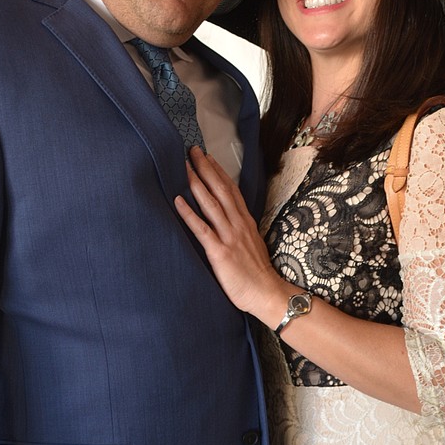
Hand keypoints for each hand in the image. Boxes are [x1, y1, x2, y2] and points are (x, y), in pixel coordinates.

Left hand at [175, 148, 286, 320]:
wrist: (266, 293)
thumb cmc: (257, 273)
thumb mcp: (252, 244)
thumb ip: (239, 231)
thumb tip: (228, 222)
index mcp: (245, 222)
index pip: (231, 190)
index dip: (218, 172)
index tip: (207, 157)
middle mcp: (237, 224)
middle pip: (220, 190)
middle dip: (205, 169)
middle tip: (191, 151)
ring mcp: (229, 237)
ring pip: (211, 204)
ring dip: (196, 184)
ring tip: (184, 167)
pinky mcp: (220, 252)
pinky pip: (202, 229)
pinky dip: (189, 214)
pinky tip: (177, 201)